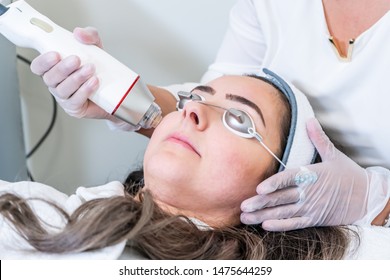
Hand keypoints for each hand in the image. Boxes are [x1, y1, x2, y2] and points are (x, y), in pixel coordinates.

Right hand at [30, 27, 113, 120]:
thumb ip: (89, 36)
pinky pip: (76, 100)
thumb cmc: (99, 69)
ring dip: (76, 78)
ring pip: (63, 89)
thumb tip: (79, 33)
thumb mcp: (96, 48)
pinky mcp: (75, 108)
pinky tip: (94, 82)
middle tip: (76, 59)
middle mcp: (56, 84)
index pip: (38, 66)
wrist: (115, 91)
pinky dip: (85, 90)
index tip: (55, 54)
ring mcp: (64, 97)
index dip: (43, 61)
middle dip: (63, 68)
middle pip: (50, 78)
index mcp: (54, 69)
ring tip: (90, 69)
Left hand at [240, 118, 368, 230]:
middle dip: (261, 203)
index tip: (259, 188)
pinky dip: (280, 225)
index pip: (289, 179)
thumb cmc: (348, 175)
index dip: (274, 184)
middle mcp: (309, 192)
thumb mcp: (334, 155)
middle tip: (243, 206)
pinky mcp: (314, 219)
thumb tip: (309, 119)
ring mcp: (311, 207)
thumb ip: (318, 138)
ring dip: (263, 215)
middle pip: (281, 198)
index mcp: (311, 175)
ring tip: (246, 217)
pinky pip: (295, 224)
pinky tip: (265, 226)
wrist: (367, 197)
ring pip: (284, 213)